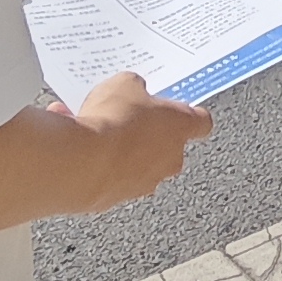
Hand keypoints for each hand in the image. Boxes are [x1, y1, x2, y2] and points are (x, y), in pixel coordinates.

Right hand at [68, 72, 211, 210]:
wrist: (84, 162)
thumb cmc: (114, 120)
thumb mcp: (124, 84)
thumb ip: (135, 86)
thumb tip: (133, 90)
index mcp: (180, 126)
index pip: (201, 121)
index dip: (189, 114)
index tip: (180, 108)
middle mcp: (170, 159)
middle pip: (169, 144)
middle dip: (151, 132)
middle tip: (130, 116)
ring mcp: (146, 182)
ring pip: (140, 163)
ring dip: (124, 150)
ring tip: (98, 131)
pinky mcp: (119, 197)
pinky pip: (112, 175)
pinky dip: (100, 164)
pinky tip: (80, 147)